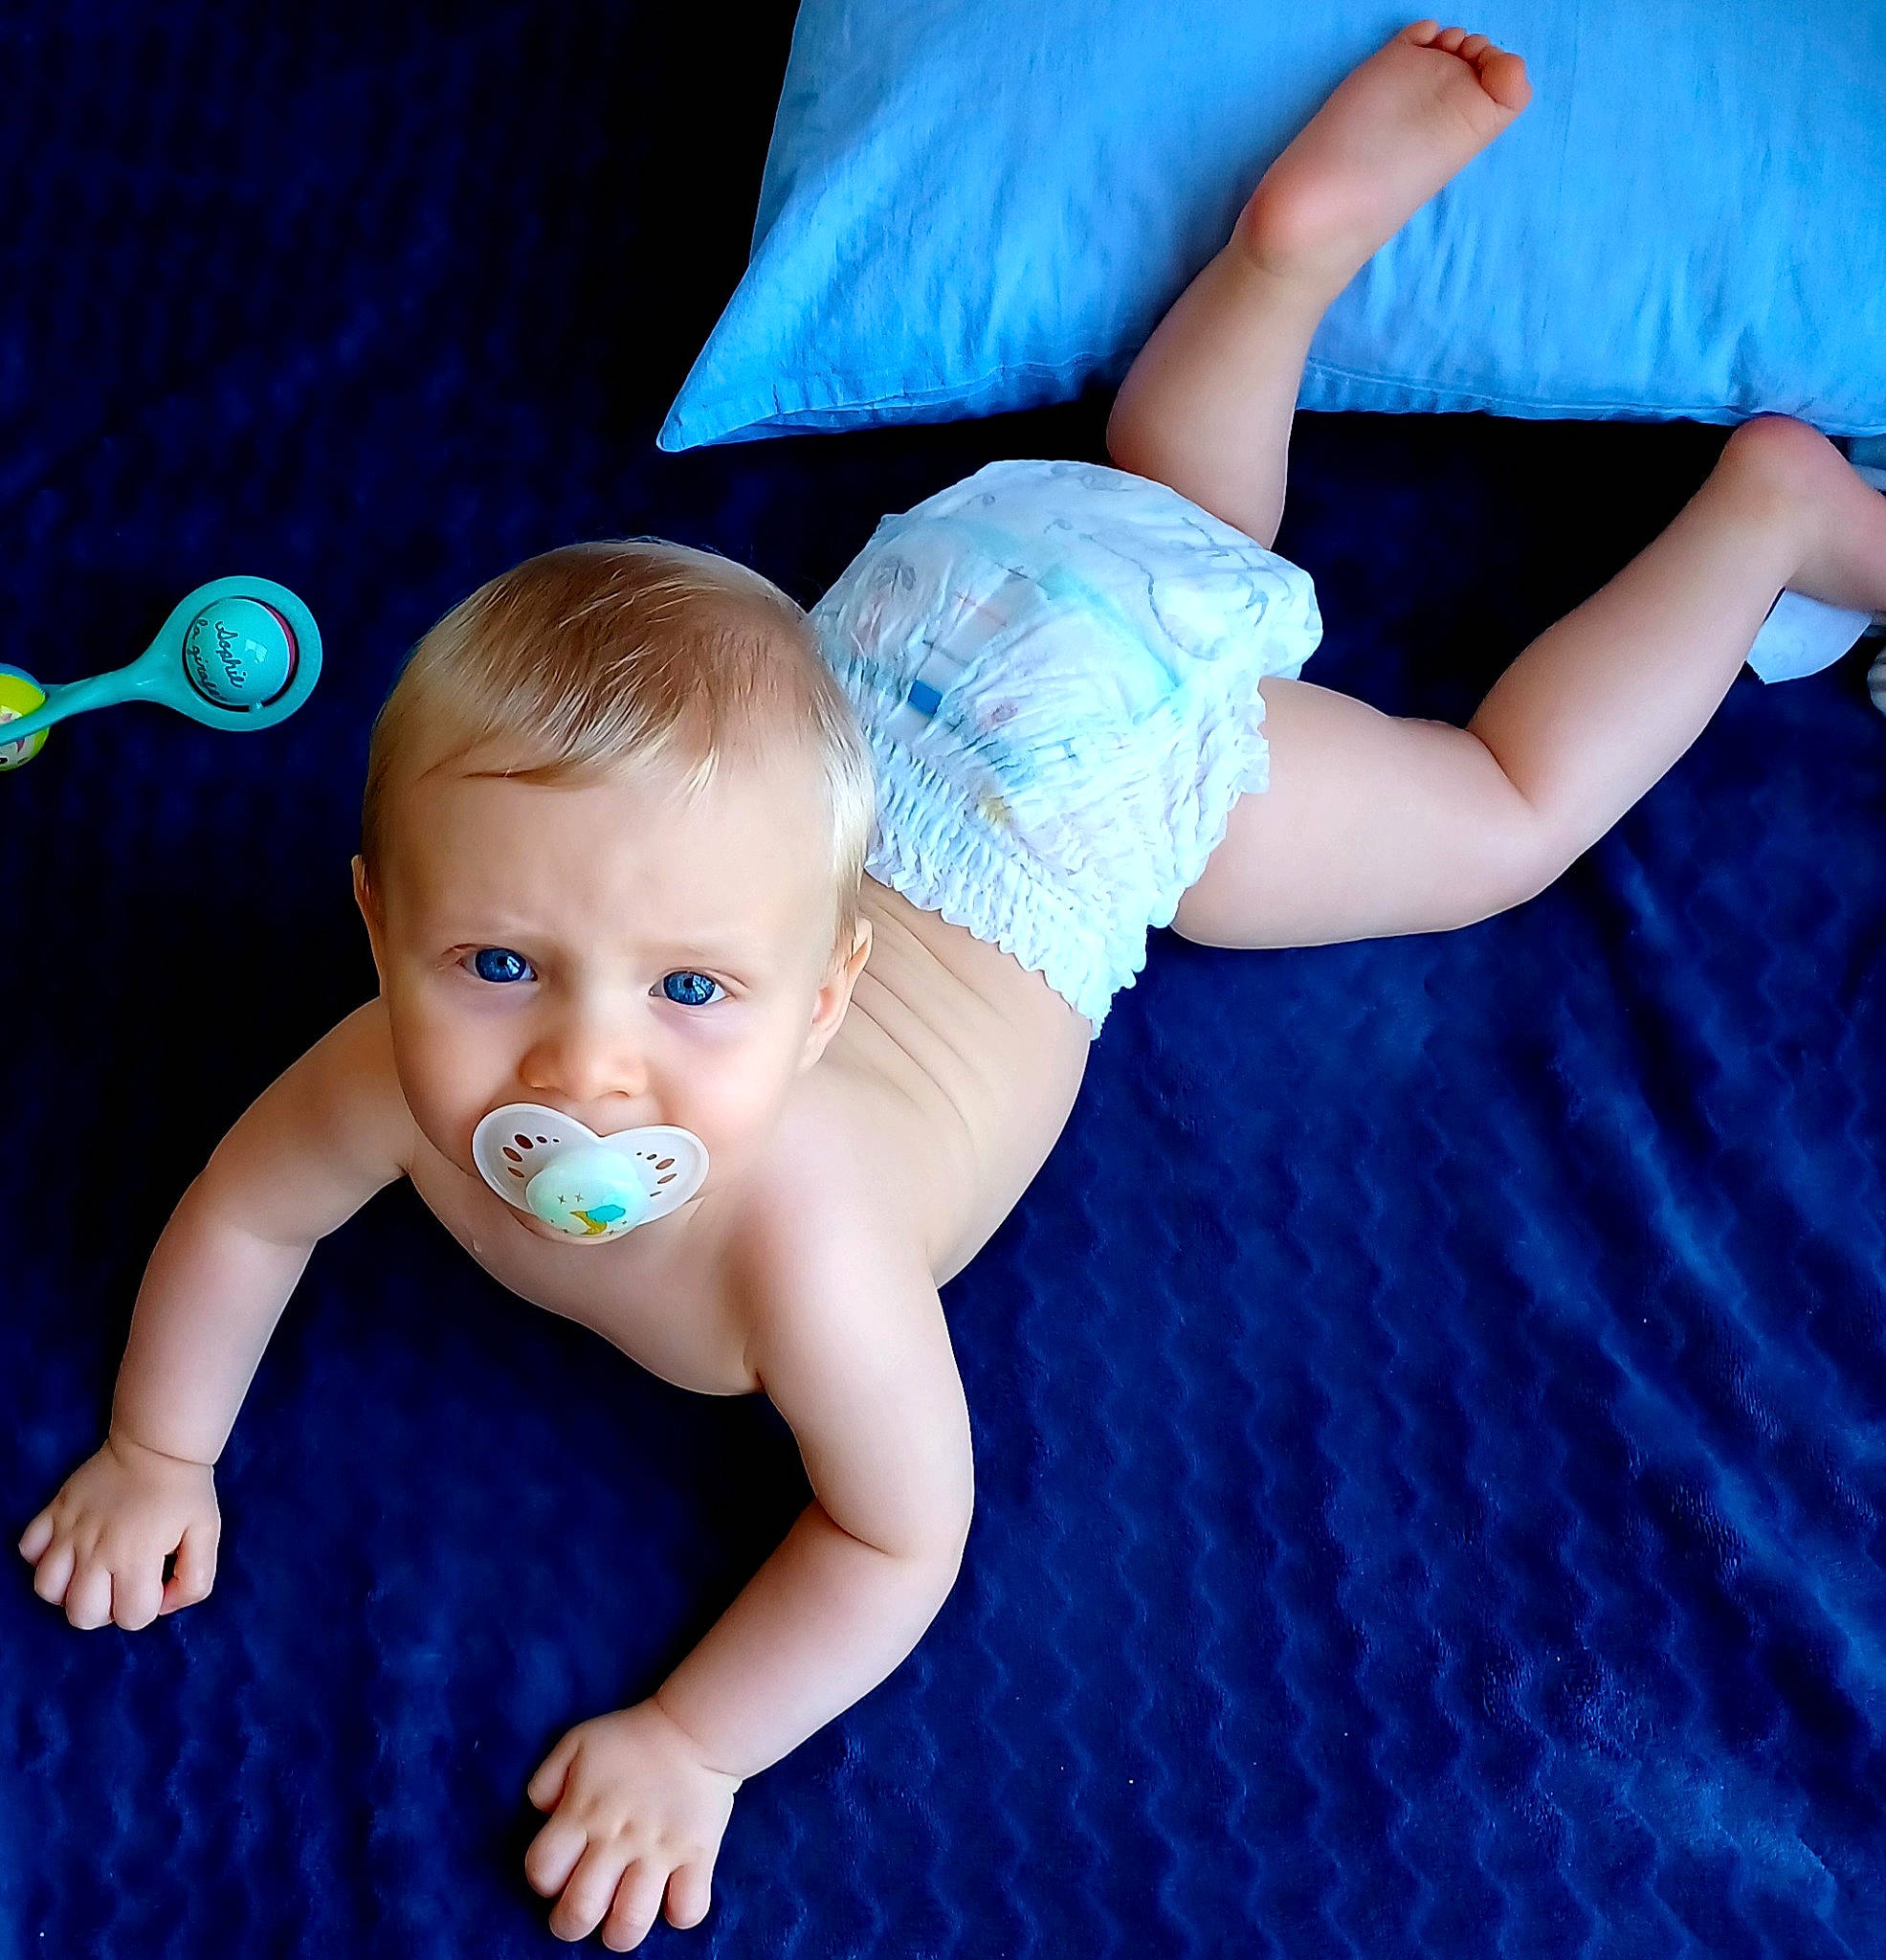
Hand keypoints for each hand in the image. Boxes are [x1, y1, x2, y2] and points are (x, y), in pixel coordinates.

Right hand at [17, 1430, 219, 1629]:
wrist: (157, 1445)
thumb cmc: (184, 1492)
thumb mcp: (208, 1534)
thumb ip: (196, 1580)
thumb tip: (165, 1605)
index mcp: (136, 1556)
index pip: (131, 1618)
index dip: (148, 1608)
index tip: (156, 1582)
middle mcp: (96, 1549)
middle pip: (81, 1615)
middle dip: (105, 1610)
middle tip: (122, 1583)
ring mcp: (69, 1531)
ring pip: (46, 1589)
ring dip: (69, 1590)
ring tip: (93, 1572)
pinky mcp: (53, 1512)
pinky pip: (27, 1550)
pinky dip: (42, 1557)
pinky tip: (69, 1549)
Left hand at [525, 1699, 740, 1948]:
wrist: (694, 1727)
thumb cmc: (631, 1739)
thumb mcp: (576, 1743)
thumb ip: (547, 1780)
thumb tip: (542, 1815)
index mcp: (582, 1813)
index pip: (542, 1871)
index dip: (544, 1881)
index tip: (560, 1873)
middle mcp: (617, 1838)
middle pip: (580, 1911)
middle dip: (571, 1924)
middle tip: (582, 1911)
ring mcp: (659, 1851)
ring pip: (630, 1923)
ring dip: (620, 1933)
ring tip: (622, 1918)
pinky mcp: (698, 1855)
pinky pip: (687, 1910)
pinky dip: (679, 1913)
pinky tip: (672, 1897)